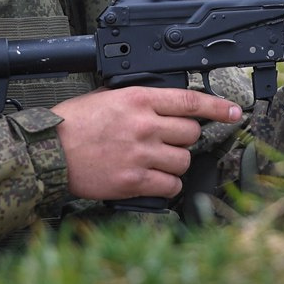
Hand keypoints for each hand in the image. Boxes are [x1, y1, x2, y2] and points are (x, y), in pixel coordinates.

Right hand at [52, 86, 242, 200]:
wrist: (48, 152)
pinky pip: (169, 186)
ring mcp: (140, 154)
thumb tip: (164, 103)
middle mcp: (144, 125)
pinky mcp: (133, 181)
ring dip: (175, 164)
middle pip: (191, 134)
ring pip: (183, 161)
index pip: (190, 101)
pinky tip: (154, 181)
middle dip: (184, 139)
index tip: (234, 112)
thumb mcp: (108, 96)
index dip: (218, 107)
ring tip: (156, 162)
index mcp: (139, 99)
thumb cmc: (73, 123)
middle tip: (168, 142)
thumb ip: (139, 98)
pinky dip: (167, 186)